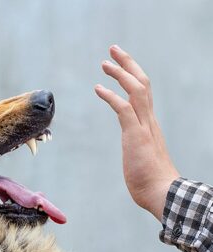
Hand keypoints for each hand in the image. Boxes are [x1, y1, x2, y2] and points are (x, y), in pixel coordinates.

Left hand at [95, 45, 179, 220]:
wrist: (161, 193)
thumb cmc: (151, 179)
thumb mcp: (143, 156)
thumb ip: (139, 146)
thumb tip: (135, 149)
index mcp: (150, 123)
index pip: (144, 92)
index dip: (133, 75)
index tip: (121, 65)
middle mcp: (149, 120)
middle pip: (142, 83)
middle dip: (128, 64)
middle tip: (114, 50)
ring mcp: (143, 127)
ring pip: (136, 90)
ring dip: (120, 73)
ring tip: (105, 63)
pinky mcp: (135, 135)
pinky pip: (123, 109)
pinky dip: (111, 96)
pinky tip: (98, 88)